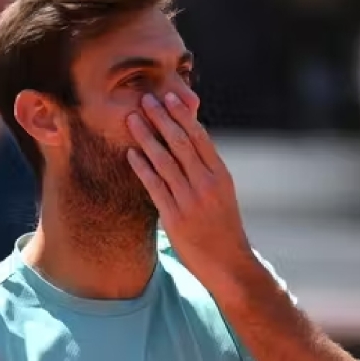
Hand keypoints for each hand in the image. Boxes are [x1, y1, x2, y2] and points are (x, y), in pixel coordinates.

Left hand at [125, 88, 255, 285]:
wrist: (228, 263)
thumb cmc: (221, 226)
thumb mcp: (221, 193)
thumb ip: (206, 170)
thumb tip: (190, 143)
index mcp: (221, 175)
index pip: (200, 137)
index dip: (183, 115)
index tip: (169, 97)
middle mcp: (207, 184)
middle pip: (181, 143)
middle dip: (161, 118)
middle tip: (145, 99)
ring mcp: (191, 201)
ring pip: (165, 161)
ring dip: (146, 137)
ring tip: (132, 119)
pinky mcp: (175, 218)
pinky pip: (155, 187)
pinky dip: (142, 168)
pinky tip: (131, 154)